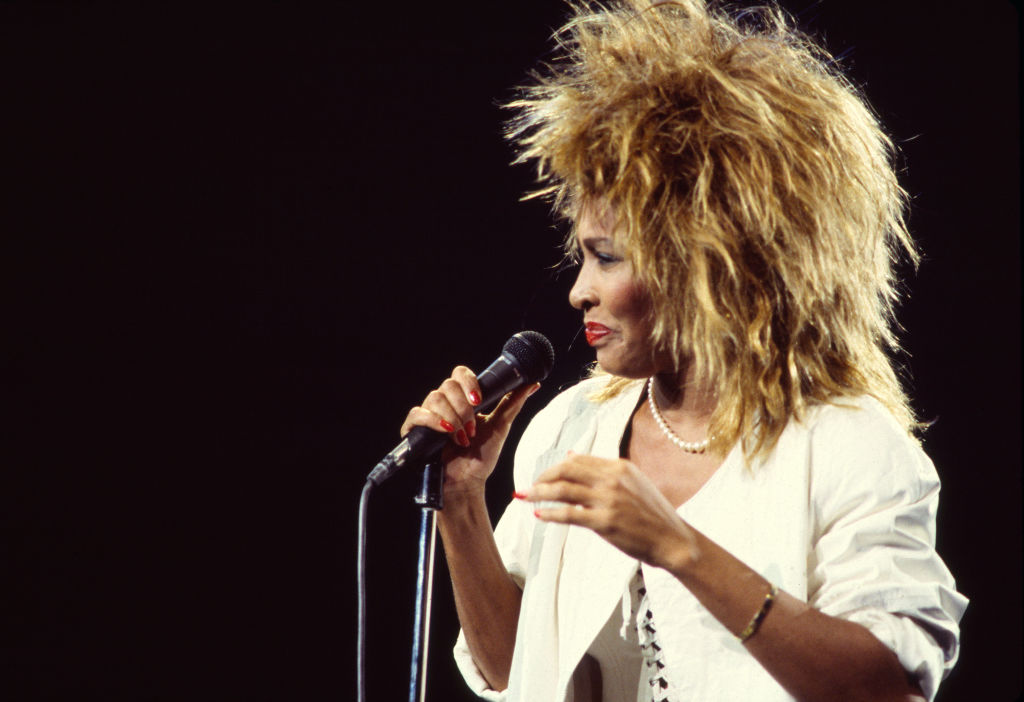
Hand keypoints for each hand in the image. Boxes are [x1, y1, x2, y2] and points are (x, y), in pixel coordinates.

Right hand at [400, 366, 539, 499]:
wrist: (466, 483)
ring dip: (453, 419)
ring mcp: (429, 416)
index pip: (460, 374)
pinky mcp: (414, 430)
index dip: (468, 382)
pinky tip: (445, 432)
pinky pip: (417, 414)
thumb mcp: (500, 427)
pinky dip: (433, 421)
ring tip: (462, 439)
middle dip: (463, 408)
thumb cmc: (481, 458)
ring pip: (434, 398)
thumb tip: (532, 384)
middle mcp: (444, 404)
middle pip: (447, 385)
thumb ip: (513, 403)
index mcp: (463, 400)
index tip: (479, 400)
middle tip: (472, 429)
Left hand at [522, 452, 698, 571]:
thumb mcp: (631, 483)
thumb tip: (569, 454)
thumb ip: (601, 470)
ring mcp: (609, 500)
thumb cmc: (651, 514)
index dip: (555, 467)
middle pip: (566, 470)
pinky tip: (540, 515)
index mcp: (619, 467)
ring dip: (540, 493)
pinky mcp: (605, 522)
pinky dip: (550, 513)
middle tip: (530, 487)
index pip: (577, 460)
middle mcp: (613, 479)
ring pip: (563, 490)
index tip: (543, 476)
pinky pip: (569, 514)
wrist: (673, 539)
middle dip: (543, 477)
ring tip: (526, 497)